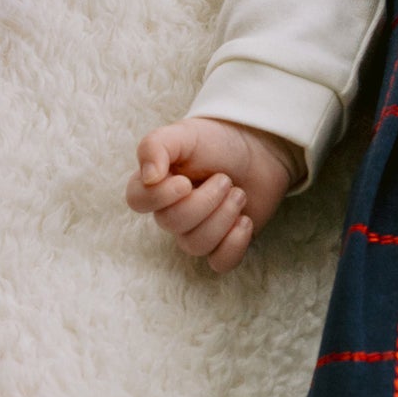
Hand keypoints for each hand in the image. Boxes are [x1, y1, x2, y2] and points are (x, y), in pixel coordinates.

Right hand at [126, 116, 296, 272]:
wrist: (261, 148)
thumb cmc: (218, 141)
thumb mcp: (185, 133)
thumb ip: (157, 146)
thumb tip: (148, 177)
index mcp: (156, 183)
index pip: (136, 201)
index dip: (159, 197)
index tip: (185, 182)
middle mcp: (172, 210)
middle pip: (171, 223)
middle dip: (205, 201)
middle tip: (226, 180)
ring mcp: (198, 230)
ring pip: (195, 245)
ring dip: (223, 217)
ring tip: (240, 194)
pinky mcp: (224, 243)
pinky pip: (219, 263)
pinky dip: (234, 244)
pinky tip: (245, 220)